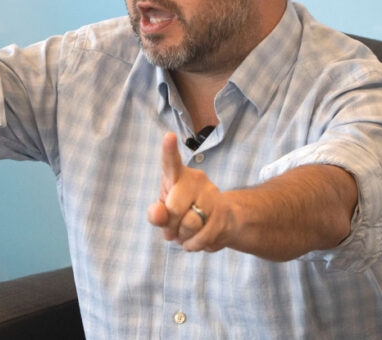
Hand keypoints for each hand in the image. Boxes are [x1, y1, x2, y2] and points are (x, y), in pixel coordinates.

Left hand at [146, 132, 235, 251]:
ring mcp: (212, 194)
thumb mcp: (164, 213)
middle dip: (170, 226)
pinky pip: (203, 237)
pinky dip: (195, 245)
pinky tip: (196, 240)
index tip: (168, 136)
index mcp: (176, 175)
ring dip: (183, 237)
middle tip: (172, 229)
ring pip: (190, 224)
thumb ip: (156, 214)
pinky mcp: (224, 212)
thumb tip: (158, 214)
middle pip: (174, 208)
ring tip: (185, 234)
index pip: (170, 161)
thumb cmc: (183, 212)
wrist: (219, 221)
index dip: (168, 150)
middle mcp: (196, 179)